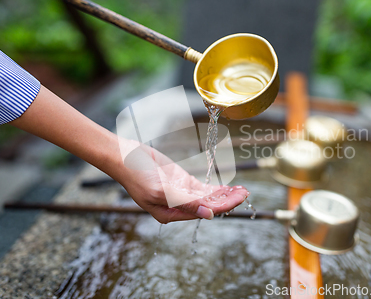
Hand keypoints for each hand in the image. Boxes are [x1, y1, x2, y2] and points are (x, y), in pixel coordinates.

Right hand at [11, 86, 248, 223]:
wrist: (125, 156)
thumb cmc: (137, 175)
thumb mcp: (160, 190)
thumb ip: (185, 202)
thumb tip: (208, 214)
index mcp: (170, 213)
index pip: (203, 211)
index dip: (223, 205)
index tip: (239, 198)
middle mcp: (177, 206)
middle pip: (208, 205)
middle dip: (228, 200)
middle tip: (246, 193)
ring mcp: (180, 193)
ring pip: (207, 197)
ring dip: (224, 194)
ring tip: (242, 190)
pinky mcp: (180, 182)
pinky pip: (202, 188)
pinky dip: (215, 188)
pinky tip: (228, 187)